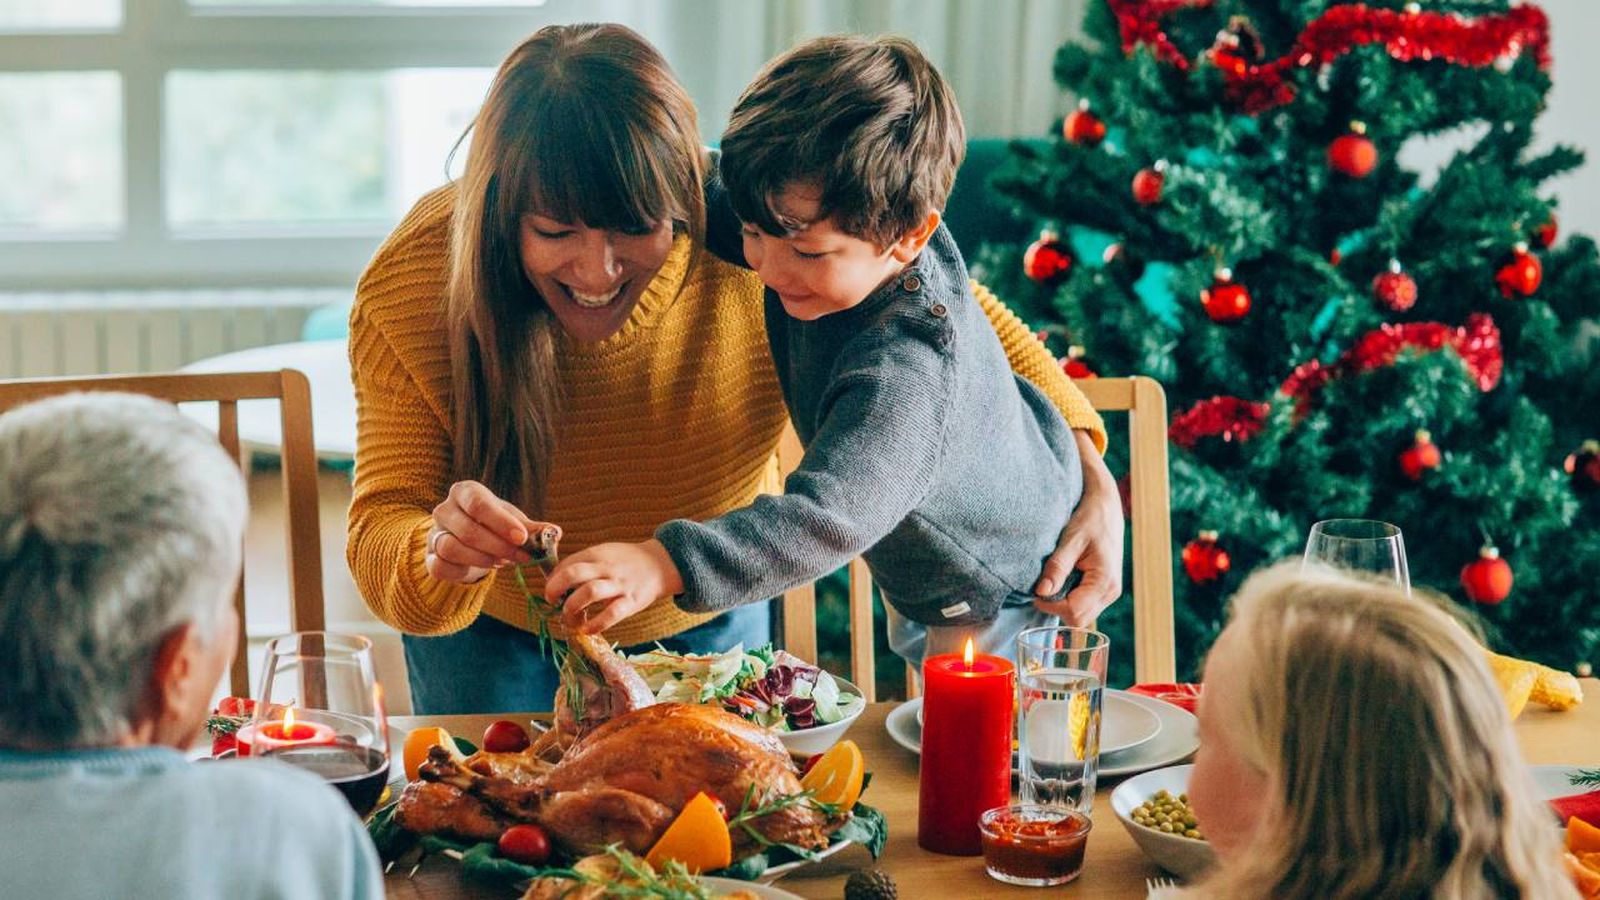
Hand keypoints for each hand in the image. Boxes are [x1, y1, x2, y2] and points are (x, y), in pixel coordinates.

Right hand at [425, 480, 537, 583]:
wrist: (467, 542)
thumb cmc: (494, 526)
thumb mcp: (514, 522)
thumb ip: (534, 529)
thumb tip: (555, 533)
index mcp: (465, 492)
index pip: (479, 504)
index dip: (501, 523)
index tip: (522, 538)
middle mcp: (444, 509)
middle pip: (468, 530)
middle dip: (499, 547)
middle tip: (521, 557)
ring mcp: (434, 533)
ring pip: (452, 548)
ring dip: (483, 559)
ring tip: (502, 561)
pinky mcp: (430, 557)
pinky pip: (441, 567)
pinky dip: (464, 571)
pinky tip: (482, 569)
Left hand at [544, 540, 685, 634]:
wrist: (661, 564)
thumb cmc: (626, 561)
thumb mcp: (605, 553)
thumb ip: (583, 563)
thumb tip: (555, 579)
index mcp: (597, 554)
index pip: (566, 564)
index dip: (553, 579)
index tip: (552, 591)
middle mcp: (606, 567)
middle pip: (573, 574)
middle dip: (554, 589)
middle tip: (551, 600)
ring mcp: (619, 584)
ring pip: (589, 592)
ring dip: (572, 607)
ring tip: (569, 617)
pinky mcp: (631, 602)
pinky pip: (610, 614)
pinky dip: (595, 624)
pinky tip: (586, 630)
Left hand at [1033, 429, 1124, 625]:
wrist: (1106, 505)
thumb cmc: (1090, 518)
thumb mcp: (1071, 539)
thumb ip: (1057, 567)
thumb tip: (1041, 592)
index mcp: (1105, 581)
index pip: (1074, 612)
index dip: (1051, 606)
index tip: (1037, 590)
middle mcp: (1111, 591)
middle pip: (1078, 619)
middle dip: (1057, 606)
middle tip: (1045, 583)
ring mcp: (1109, 592)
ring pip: (1081, 614)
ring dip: (1063, 602)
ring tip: (1056, 577)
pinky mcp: (1103, 588)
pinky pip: (1084, 604)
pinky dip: (1069, 597)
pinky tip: (1065, 577)